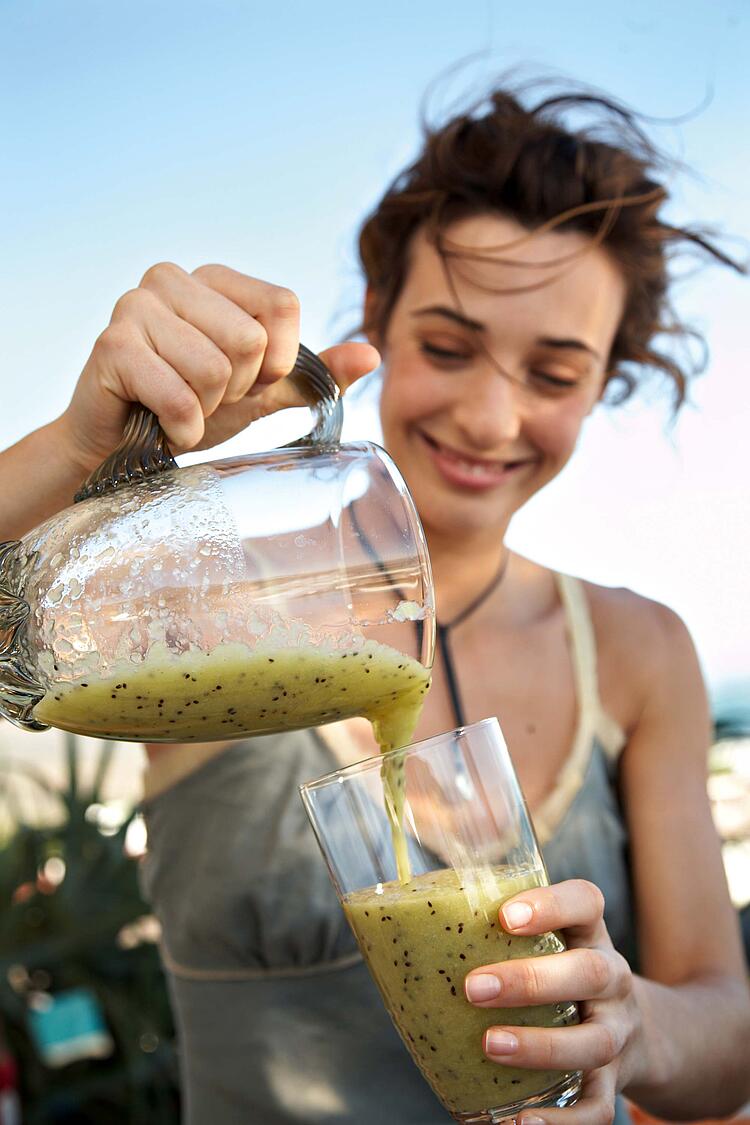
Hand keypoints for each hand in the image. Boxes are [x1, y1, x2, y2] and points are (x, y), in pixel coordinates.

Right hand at [58, 262, 379, 473]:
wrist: (122, 448)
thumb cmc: (190, 410)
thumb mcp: (260, 392)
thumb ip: (311, 373)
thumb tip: (371, 354)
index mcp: (214, 278)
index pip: (283, 304)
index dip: (276, 360)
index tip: (246, 381)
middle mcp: (172, 277)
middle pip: (250, 340)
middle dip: (237, 389)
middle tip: (204, 398)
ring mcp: (136, 305)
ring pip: (216, 369)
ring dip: (205, 411)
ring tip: (180, 408)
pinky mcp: (111, 345)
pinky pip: (179, 397)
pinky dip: (181, 429)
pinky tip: (161, 425)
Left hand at [464, 880, 643, 1124]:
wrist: (632, 1027)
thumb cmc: (559, 969)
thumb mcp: (546, 939)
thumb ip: (489, 930)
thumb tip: (393, 928)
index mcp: (589, 932)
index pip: (585, 901)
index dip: (550, 905)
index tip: (504, 915)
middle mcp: (611, 978)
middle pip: (590, 971)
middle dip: (531, 981)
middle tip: (474, 988)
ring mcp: (616, 1031)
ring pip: (594, 1041)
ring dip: (541, 1047)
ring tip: (489, 1046)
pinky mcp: (613, 1081)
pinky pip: (598, 1108)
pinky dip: (562, 1123)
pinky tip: (520, 1123)